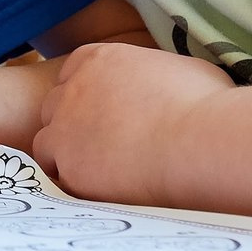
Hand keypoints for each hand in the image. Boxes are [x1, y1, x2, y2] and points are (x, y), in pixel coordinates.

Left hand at [30, 42, 226, 201]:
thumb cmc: (204, 104)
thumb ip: (157, 72)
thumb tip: (171, 81)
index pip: (74, 71)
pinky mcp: (68, 166)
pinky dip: (73, 184)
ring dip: (66, 156)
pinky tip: (99, 191)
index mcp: (99, 59)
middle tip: (101, 145)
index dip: (87, 93)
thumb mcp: (182, 68)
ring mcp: (64, 128)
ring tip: (98, 172)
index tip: (104, 110)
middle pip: (55, 106)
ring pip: (47, 143)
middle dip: (72, 124)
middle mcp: (73, 90)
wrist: (197, 142)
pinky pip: (58, 178)